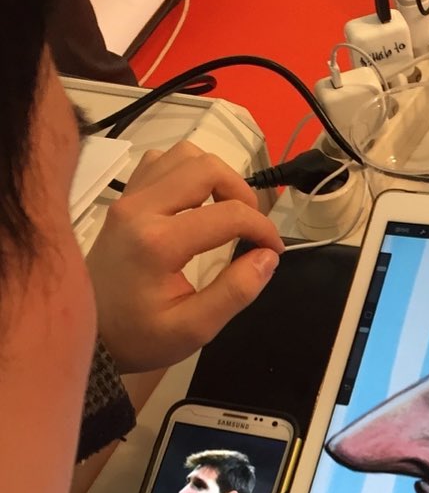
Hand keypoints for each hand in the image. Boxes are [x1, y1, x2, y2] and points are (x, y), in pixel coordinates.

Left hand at [86, 142, 283, 373]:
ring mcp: (129, 198)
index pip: (229, 214)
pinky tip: (197, 204)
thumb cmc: (141, 336)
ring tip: (227, 211)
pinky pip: (162, 163)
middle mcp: (141, 209)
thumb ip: (235, 292)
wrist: (91, 334)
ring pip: (184, 156)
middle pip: (206, 168)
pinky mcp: (125, 199)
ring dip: (216, 178)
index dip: (263, 229)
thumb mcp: (195, 328)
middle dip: (243, 194)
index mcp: (159, 242)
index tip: (274, 251)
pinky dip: (189, 174)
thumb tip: (268, 257)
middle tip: (252, 227)